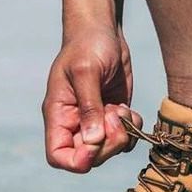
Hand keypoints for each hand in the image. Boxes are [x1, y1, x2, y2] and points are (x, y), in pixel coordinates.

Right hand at [42, 26, 141, 172]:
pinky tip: (129, 110)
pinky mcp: (114, 116)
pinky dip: (132, 130)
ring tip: (121, 109)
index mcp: (59, 114)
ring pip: (110, 150)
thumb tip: (92, 140)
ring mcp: (96, 121)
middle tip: (116, 116)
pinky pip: (125, 138)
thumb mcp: (87, 72)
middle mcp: (76, 123)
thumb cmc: (88, 45)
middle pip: (90, 157)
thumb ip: (90, 107)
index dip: (78, 159)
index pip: (58, 156)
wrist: (103, 32)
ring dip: (123, 136)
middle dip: (109, 143)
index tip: (96, 142)